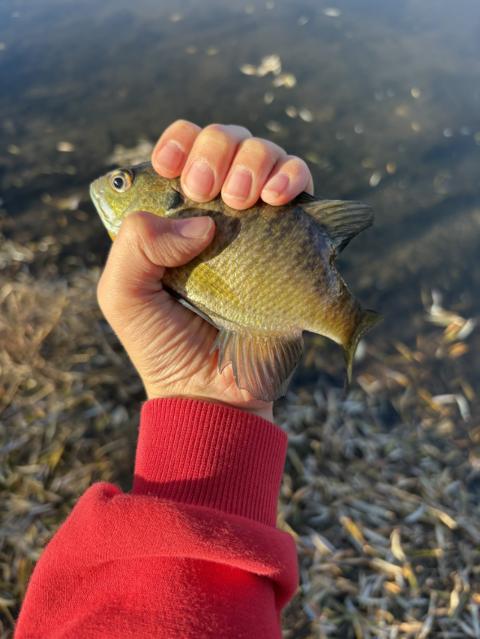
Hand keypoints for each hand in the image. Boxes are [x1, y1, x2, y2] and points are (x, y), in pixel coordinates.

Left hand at [97, 120, 313, 421]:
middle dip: (217, 151)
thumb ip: (135, 246)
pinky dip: (294, 176)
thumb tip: (200, 220)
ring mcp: (258, 225)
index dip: (181, 144)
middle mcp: (218, 212)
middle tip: (210, 192)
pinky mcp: (296, 242)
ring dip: (255, 160)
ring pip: (265, 155)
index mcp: (175, 216)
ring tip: (245, 200)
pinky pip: (303, 186)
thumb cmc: (164, 346)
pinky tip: (279, 198)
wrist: (215, 392)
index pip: (182, 150)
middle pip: (226, 141)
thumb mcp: (124, 296)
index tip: (174, 169)